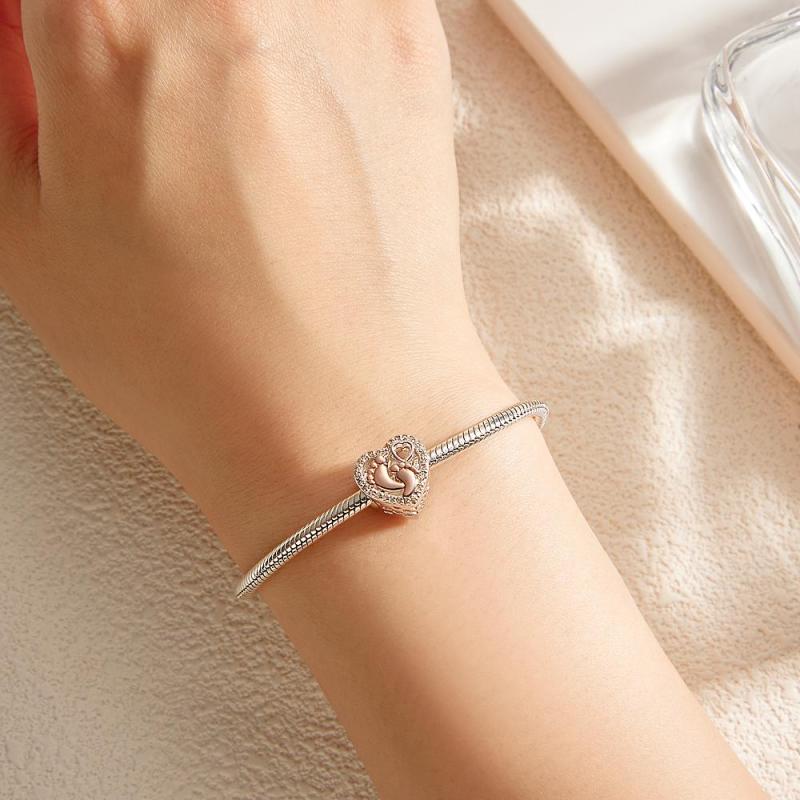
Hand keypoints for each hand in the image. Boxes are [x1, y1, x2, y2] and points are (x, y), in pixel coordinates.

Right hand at [0, 0, 512, 561]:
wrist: (343, 413)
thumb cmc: (194, 356)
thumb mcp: (29, 232)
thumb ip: (3, 91)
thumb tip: (21, 31)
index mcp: (105, 23)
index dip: (55, 24)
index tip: (61, 53)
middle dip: (137, 27)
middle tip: (148, 92)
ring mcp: (334, 6)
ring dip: (223, 32)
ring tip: (225, 115)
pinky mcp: (406, 37)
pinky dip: (303, 26)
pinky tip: (290, 102)